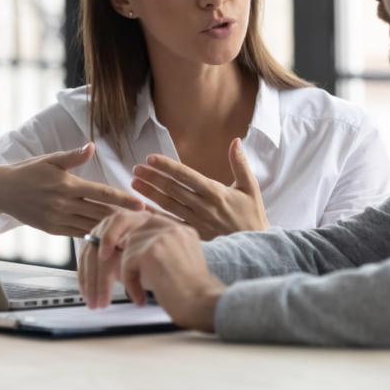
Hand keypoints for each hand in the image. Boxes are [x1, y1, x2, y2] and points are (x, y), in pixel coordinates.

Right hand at [0, 144, 144, 236]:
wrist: (1, 191)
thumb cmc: (29, 171)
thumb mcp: (50, 159)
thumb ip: (73, 156)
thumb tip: (92, 146)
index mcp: (68, 185)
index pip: (102, 193)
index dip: (123, 200)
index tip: (141, 205)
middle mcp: (64, 204)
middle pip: (101, 213)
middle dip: (125, 218)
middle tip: (147, 222)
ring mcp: (59, 219)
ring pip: (92, 226)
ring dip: (113, 230)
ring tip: (134, 233)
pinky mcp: (54, 230)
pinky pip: (79, 234)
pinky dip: (96, 236)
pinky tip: (111, 239)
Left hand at [78, 211, 224, 331]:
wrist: (204, 306)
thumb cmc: (188, 292)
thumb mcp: (169, 261)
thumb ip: (149, 248)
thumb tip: (117, 248)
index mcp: (175, 226)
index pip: (137, 218)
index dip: (117, 233)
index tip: (107, 249)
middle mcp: (170, 225)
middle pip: (123, 222)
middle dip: (106, 243)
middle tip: (100, 263)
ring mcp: (162, 235)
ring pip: (124, 248)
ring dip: (122, 273)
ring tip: (134, 293)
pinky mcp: (153, 250)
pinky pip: (126, 264)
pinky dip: (130, 284)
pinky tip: (141, 298)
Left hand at [130, 138, 268, 239]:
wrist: (255, 248)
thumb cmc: (252, 215)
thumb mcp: (251, 188)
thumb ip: (240, 164)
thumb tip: (236, 141)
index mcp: (216, 192)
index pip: (187, 176)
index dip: (168, 166)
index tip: (151, 158)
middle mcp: (204, 207)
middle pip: (173, 189)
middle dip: (153, 177)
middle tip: (136, 168)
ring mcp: (197, 222)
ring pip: (169, 205)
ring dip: (150, 193)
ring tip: (134, 182)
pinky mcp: (193, 235)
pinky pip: (170, 224)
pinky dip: (155, 217)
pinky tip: (141, 209)